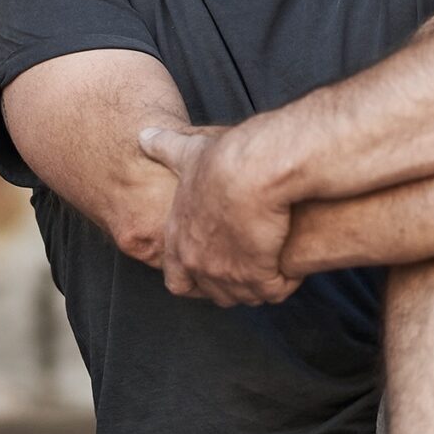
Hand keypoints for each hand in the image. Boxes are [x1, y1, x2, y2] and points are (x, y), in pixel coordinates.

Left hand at [138, 123, 299, 306]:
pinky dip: (282, 282)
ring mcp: (227, 273)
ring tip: (274, 267)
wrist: (251, 172)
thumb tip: (144, 136)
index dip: (195, 280)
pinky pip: (272, 291)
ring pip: (245, 296)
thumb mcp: (188, 153)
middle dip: (232, 286)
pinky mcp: (258, 275)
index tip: (213, 271)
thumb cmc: (222, 160)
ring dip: (259, 286)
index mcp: (180, 240)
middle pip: (215, 294)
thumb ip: (166, 149)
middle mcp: (198, 262)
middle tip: (251, 269)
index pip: (177, 281)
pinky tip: (289, 267)